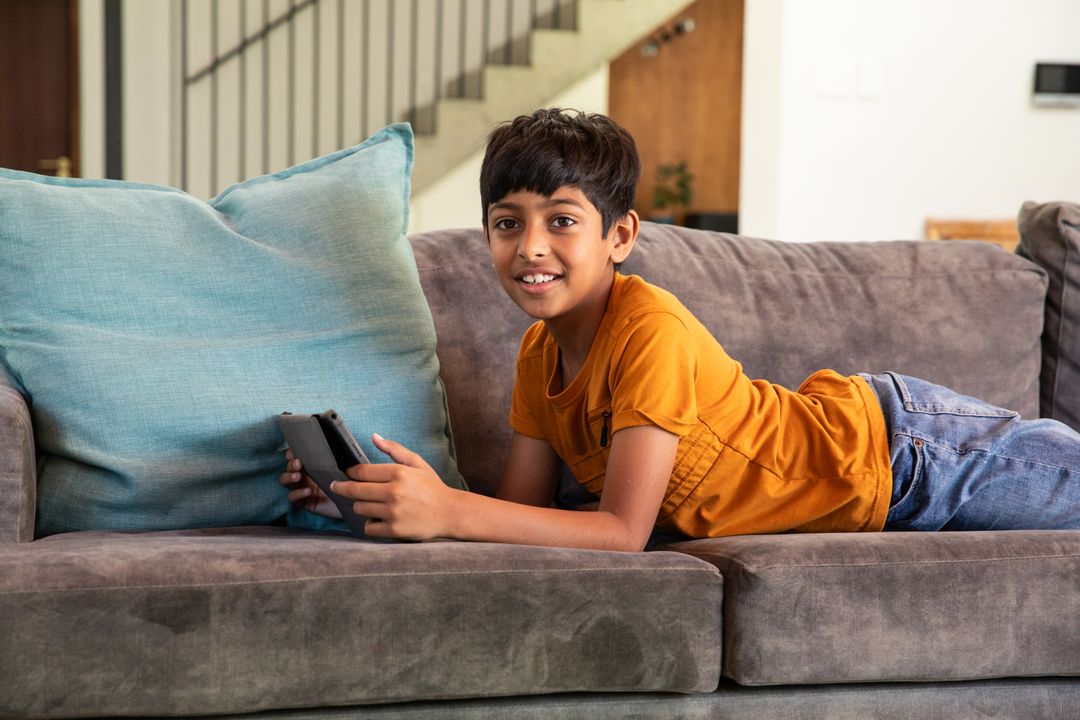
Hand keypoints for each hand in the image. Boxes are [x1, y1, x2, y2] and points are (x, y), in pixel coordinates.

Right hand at [279, 449, 341, 518]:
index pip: (296, 456)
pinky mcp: (303, 502)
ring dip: (289, 477)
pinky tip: (308, 491)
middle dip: (291, 464)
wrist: (352, 501)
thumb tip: (330, 444)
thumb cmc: (347, 482)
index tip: (295, 451)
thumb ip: (334, 458)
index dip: (292, 453)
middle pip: (289, 467)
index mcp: (312, 465)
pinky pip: (293, 497)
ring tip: (297, 476)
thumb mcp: (342, 467)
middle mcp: (304, 476)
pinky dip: (297, 493)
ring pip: (285, 481)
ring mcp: (302, 488)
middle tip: (298, 463)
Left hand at [331, 433, 452, 540]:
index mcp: (398, 473)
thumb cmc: (432, 487)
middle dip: (342, 488)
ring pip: (359, 508)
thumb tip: (374, 437)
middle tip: (336, 487)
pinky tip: (376, 519)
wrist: (450, 512)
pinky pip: (368, 527)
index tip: (345, 473)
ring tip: (367, 504)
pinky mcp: (394, 530)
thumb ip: (395, 450)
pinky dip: (369, 523)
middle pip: (355, 490)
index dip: (349, 472)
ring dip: (360, 506)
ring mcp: (393, 512)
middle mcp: (394, 492)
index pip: (362, 471)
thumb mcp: (417, 463)